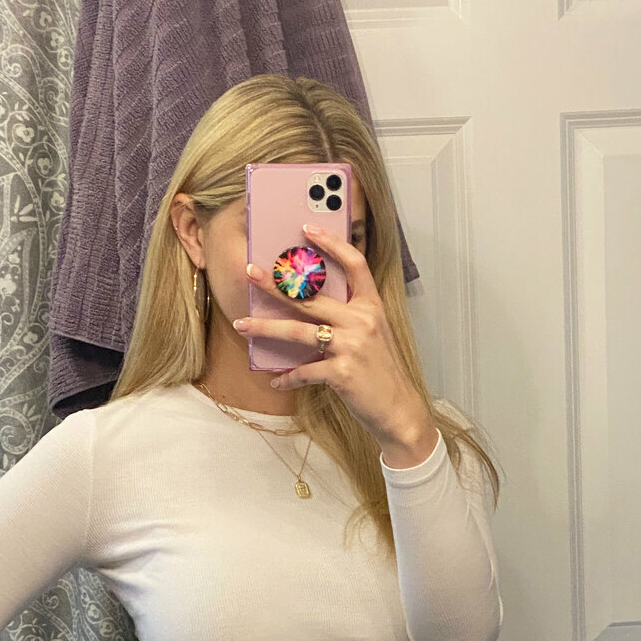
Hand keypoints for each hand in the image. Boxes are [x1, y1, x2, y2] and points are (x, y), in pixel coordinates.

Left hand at [233, 223, 427, 443]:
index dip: (331, 244)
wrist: (398, 410)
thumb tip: (309, 308)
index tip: (307, 230)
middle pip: (312, 296)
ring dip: (266, 328)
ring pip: (298, 332)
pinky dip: (287, 378)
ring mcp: (352, 346)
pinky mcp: (342, 372)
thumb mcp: (374, 336)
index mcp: (371, 307)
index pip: (354, 264)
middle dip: (276, 285)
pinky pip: (305, 371)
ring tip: (241, 325)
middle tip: (250, 273)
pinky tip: (276, 382)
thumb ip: (350, 318)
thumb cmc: (382, 373)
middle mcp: (362, 321)